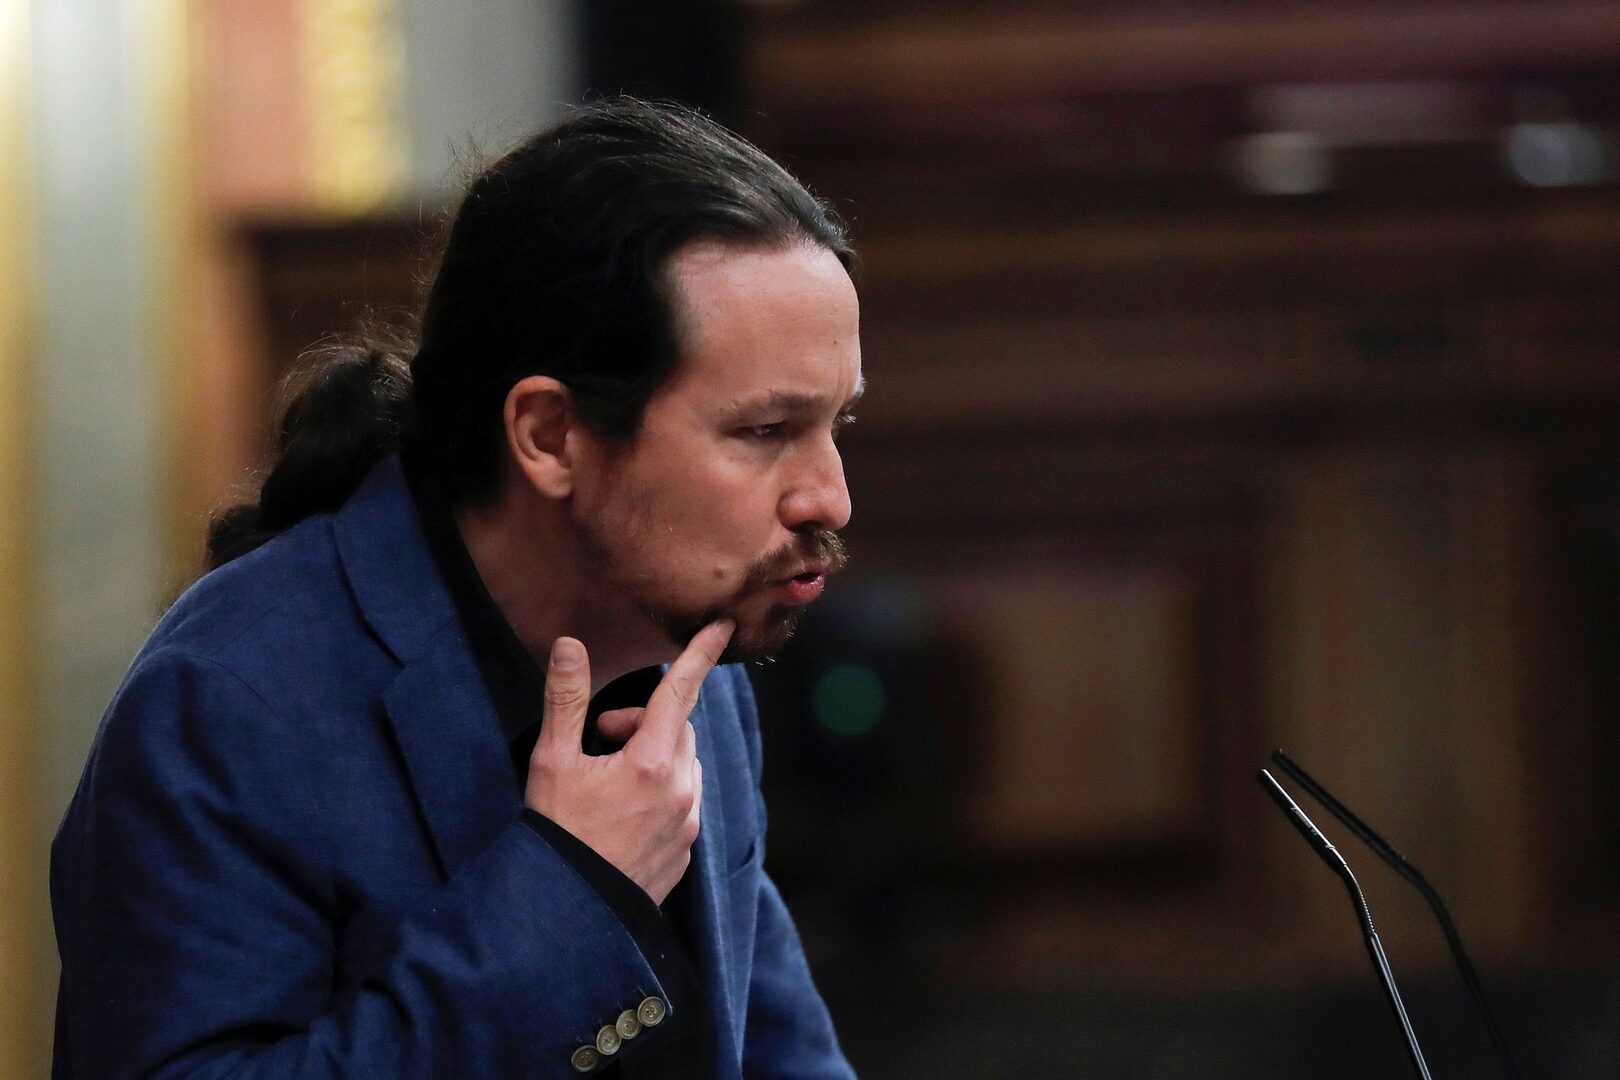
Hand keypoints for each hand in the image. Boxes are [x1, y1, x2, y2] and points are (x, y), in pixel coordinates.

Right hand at [524, 620, 733, 904]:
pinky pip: (684, 804)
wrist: (566, 913)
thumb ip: (566, 699)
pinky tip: (624, 811)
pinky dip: (663, 792)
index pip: (680, 693)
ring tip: (610, 777)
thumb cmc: (555, 832)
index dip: (699, 655)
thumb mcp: (551, 762)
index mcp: (650, 763)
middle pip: (678, 730)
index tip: (722, 625)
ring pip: (685, 766)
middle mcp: (680, 792)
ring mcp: (687, 825)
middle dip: (646, 721)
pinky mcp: (685, 852)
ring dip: (657, 756)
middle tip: (602, 736)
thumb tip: (571, 645)